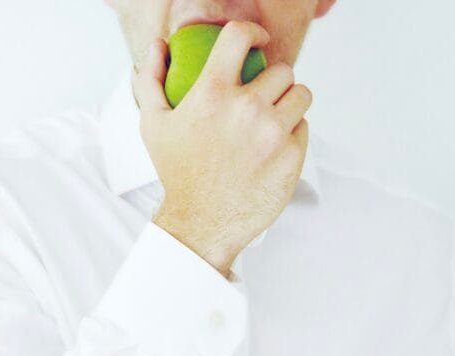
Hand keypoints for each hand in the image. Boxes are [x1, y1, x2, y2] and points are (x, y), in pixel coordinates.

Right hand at [133, 20, 311, 277]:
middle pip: (282, 70)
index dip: (252, 32)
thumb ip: (151, 79)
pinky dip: (292, 134)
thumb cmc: (176, 173)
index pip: (240, 37)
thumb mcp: (153, 125)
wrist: (200, 224)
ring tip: (273, 119)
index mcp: (212, 93)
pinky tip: (272, 148)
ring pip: (301, 95)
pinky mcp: (292, 156)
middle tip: (263, 98)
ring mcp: (273, 133)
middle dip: (274, 81)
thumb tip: (158, 46)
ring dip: (289, 103)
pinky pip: (303, 128)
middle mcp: (247, 108)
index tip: (258, 40)